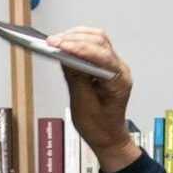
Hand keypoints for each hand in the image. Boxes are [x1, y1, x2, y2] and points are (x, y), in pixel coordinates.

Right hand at [45, 27, 140, 171]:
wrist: (108, 136)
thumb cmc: (100, 126)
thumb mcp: (83, 105)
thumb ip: (75, 78)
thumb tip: (64, 56)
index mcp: (119, 82)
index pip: (102, 56)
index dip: (79, 48)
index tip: (60, 45)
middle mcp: (119, 69)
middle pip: (100, 42)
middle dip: (74, 39)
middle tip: (53, 42)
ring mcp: (113, 65)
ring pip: (97, 39)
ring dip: (76, 36)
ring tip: (56, 41)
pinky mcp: (105, 64)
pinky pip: (94, 45)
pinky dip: (78, 41)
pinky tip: (65, 43)